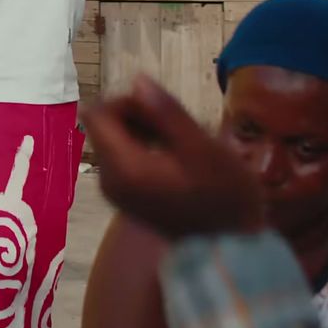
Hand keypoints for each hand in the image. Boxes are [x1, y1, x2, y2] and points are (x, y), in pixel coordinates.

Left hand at [85, 75, 264, 238]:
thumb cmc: (224, 196)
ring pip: (113, 138)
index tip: (160, 110)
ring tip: (178, 139)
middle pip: (103, 125)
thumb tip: (138, 81)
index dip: (125, 101)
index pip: (98, 113)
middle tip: (175, 125)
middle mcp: (108, 180)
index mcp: (123, 168)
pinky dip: (142, 146)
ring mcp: (114, 190)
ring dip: (141, 129)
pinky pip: (122, 156)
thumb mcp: (203, 149)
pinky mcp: (125, 195)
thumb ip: (168, 113)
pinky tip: (174, 154)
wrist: (229, 247)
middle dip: (134, 114)